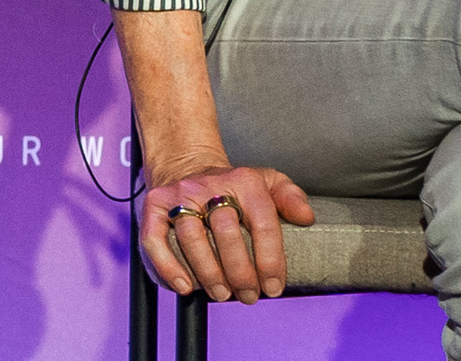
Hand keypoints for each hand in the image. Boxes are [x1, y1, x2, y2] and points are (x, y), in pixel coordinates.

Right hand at [141, 162, 313, 304]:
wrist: (186, 164)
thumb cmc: (232, 186)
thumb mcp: (267, 182)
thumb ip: (290, 197)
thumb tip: (306, 217)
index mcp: (243, 181)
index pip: (262, 222)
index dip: (270, 259)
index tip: (273, 287)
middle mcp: (209, 184)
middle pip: (225, 231)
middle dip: (240, 271)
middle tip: (248, 295)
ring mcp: (179, 194)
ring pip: (191, 237)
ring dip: (208, 273)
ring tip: (222, 294)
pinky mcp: (154, 205)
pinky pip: (154, 238)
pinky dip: (167, 265)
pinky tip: (184, 286)